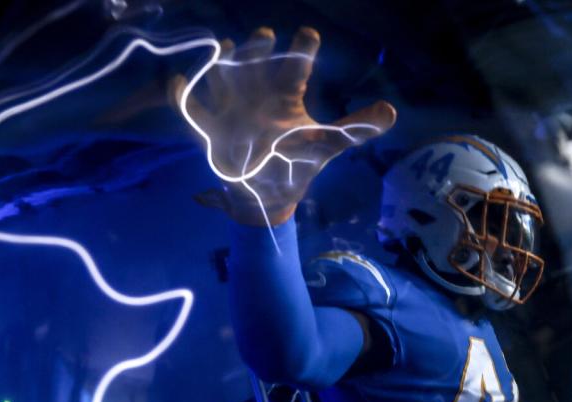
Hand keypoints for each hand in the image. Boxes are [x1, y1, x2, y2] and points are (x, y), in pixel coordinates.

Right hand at [172, 26, 396, 225]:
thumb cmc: (296, 163)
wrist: (268, 196)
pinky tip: (179, 83)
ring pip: (225, 77)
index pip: (296, 67)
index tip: (309, 35)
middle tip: (265, 35)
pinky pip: (192, 109)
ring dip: (224, 63)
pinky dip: (183, 97)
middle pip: (256, 64)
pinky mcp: (212, 129)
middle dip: (259, 49)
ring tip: (228, 47)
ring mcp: (233, 110)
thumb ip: (357, 127)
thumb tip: (393, 111)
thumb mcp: (328, 144)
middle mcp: (258, 95)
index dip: (301, 50)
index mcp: (285, 96)